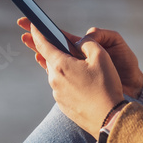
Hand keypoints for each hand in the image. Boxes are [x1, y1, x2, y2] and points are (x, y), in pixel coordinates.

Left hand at [16, 19, 142, 98]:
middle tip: (70, 48)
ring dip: (67, 68)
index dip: (37, 31)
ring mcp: (57, 94)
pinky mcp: (63, 105)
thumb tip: (79, 42)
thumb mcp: (101, 56)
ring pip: (59, 74)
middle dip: (57, 51)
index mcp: (60, 64)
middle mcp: (54, 79)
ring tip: (86, 70)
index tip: (33, 23)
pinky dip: (71, 82)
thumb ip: (87, 43)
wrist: (109, 118)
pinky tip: (87, 85)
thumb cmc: (106, 86)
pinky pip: (64, 87)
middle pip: (52, 59)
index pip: (43, 43)